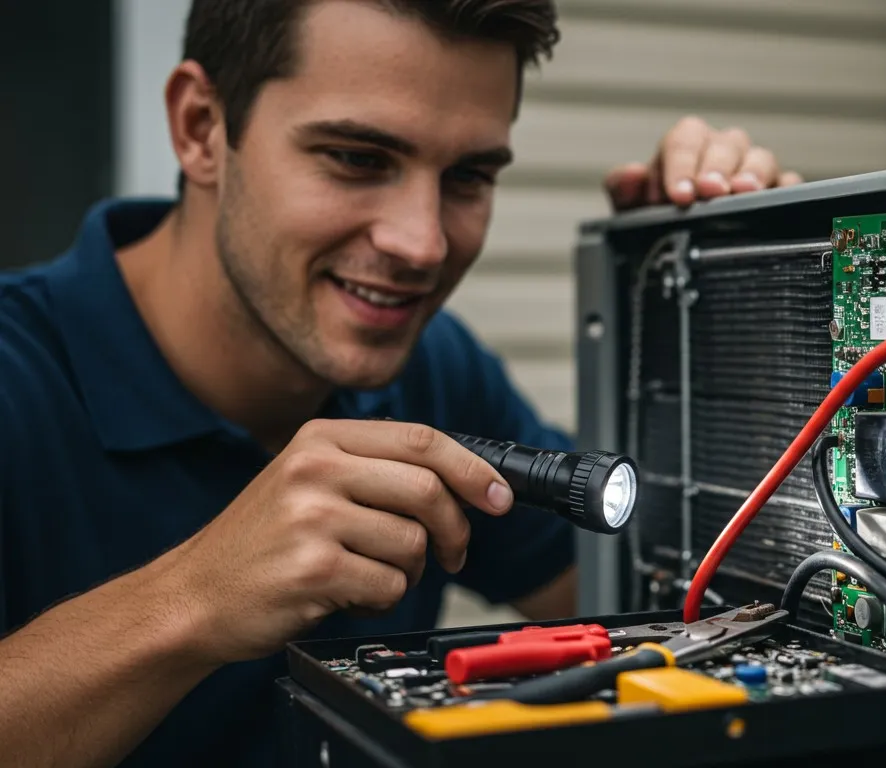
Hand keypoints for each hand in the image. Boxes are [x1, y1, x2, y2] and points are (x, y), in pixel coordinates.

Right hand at [166, 419, 513, 663]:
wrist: (192, 597)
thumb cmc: (261, 544)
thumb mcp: (308, 482)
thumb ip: (375, 469)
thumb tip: (466, 479)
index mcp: (320, 439)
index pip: (422, 439)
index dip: (473, 469)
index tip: (500, 496)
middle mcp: (315, 469)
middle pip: (429, 489)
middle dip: (455, 529)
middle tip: (452, 553)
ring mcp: (312, 518)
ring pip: (413, 543)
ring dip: (409, 571)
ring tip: (371, 574)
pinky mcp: (314, 569)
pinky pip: (390, 585)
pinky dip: (382, 600)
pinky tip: (348, 596)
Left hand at [603, 115, 804, 210]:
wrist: (682, 250)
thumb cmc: (660, 221)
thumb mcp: (633, 211)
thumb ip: (623, 190)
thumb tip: (633, 173)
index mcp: (686, 147)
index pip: (686, 138)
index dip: (682, 163)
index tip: (679, 193)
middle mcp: (720, 153)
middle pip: (726, 144)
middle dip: (716, 167)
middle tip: (709, 192)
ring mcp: (752, 170)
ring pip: (760, 157)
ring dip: (752, 173)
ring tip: (742, 192)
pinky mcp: (778, 192)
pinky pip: (789, 182)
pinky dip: (783, 189)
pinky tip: (771, 204)